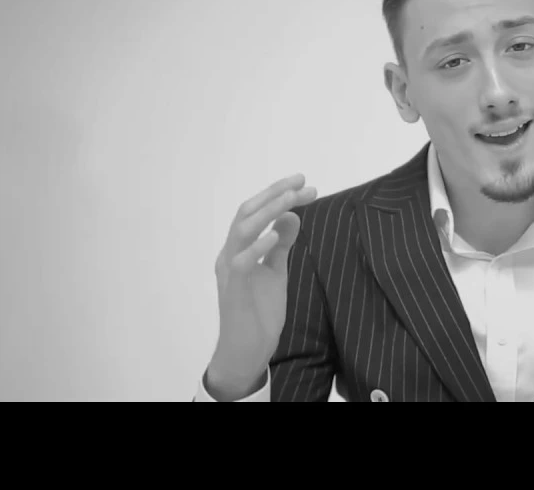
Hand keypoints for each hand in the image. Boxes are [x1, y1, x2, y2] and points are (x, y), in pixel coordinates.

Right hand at [206, 173, 316, 399]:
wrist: (247, 349)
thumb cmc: (259, 311)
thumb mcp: (275, 271)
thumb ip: (281, 245)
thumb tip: (292, 215)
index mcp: (237, 248)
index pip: (254, 211)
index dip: (276, 194)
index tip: (304, 183)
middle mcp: (229, 254)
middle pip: (246, 212)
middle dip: (275, 194)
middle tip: (303, 182)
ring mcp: (229, 271)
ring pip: (242, 229)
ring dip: (268, 211)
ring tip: (293, 198)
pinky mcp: (234, 290)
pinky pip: (241, 262)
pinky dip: (257, 245)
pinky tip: (275, 234)